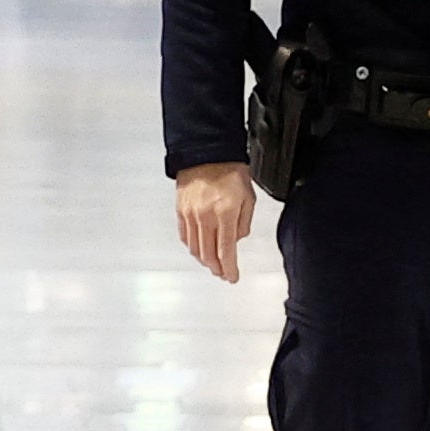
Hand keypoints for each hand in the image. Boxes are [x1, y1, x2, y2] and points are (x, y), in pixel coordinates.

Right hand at [173, 160, 255, 284]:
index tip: (232, 277)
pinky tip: (198, 249)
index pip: (226, 251)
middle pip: (208, 255)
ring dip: (204, 260)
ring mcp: (191, 215)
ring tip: (212, 264)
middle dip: (217, 268)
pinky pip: (185, 236)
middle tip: (223, 273)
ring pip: (195, 248)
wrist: (207, 153)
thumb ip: (244, 223)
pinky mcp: (181, 211)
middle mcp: (206, 217)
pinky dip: (192, 247)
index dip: (229, 269)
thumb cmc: (230, 171)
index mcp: (226, 213)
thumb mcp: (249, 198)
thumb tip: (236, 240)